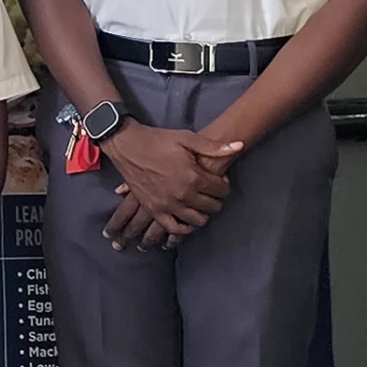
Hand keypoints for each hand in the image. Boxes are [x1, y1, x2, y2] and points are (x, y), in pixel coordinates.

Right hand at [97, 122, 240, 241]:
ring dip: (203, 214)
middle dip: (217, 200)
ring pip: (196, 220)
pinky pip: (174, 228)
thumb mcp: (187, 138)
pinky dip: (184, 228)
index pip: (221, 190)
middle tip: (213, 193)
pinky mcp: (154, 210)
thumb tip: (240, 145)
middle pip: (211, 206)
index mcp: (193, 176)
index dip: (224, 185)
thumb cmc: (157, 140)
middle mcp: (182, 194)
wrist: (127, 146)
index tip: (220, 181)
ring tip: (202, 205)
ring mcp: (167, 204)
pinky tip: (188, 221)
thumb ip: (213, 146)